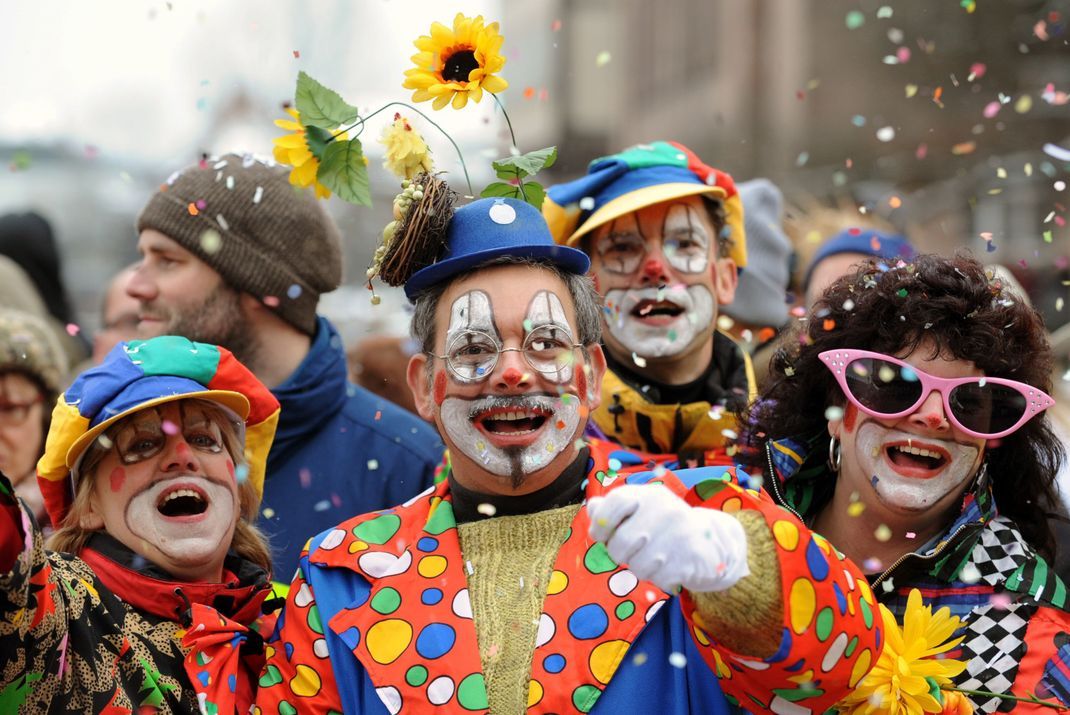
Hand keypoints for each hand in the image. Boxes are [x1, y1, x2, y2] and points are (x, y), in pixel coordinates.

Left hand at [587, 484, 748, 592]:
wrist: (711, 542)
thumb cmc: (665, 525)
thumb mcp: (641, 509)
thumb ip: (613, 508)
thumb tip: (593, 508)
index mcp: (650, 495)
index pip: (614, 503)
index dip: (601, 524)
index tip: (602, 535)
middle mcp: (665, 510)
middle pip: (620, 544)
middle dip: (620, 554)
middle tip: (633, 550)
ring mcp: (678, 535)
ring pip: (636, 566)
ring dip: (640, 568)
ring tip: (655, 558)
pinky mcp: (688, 559)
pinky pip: (656, 579)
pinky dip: (658, 578)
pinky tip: (669, 566)